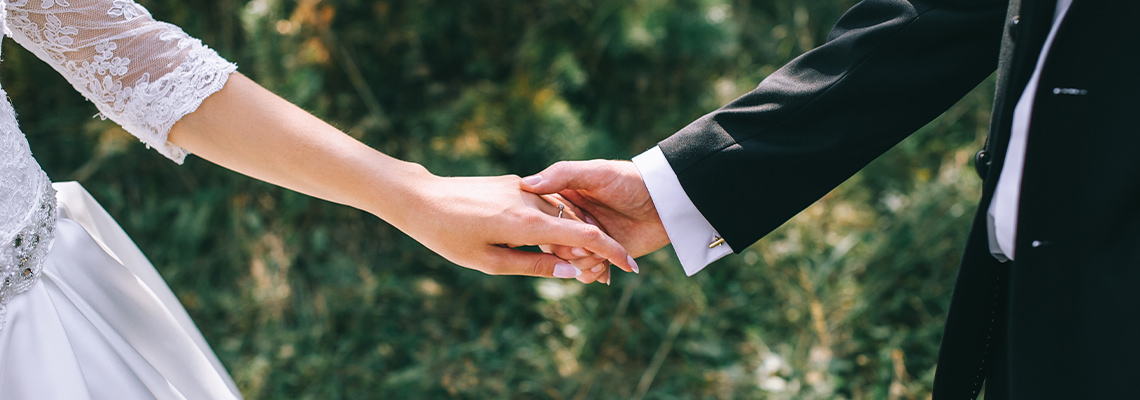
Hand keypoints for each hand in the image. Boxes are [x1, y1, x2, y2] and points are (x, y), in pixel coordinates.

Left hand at [388, 173, 637, 277]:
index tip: (631, 268)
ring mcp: (521, 188)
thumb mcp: (490, 262)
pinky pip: (545, 203)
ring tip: (579, 262)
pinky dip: (556, 222)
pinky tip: (552, 239)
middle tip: (604, 276)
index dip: (612, 253)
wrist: (418, 198)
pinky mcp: (511, 183)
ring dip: (575, 236)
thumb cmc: (448, 237)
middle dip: (595, 250)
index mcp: (526, 224)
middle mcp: (530, 201)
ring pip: (562, 212)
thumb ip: (534, 265)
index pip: (585, 237)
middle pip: (577, 225)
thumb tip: (571, 270)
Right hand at [520, 160, 668, 278]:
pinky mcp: (602, 256)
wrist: (665, 203)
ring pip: (568, 264)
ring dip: (585, 265)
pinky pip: (585, 274)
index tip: (573, 231)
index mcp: (562, 198)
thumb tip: (525, 184)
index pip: (540, 222)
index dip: (554, 232)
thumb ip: (562, 175)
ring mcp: (586, 241)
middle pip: (552, 247)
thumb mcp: (596, 172)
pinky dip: (593, 274)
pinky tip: (608, 268)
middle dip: (571, 252)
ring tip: (605, 257)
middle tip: (594, 246)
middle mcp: (570, 221)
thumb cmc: (631, 181)